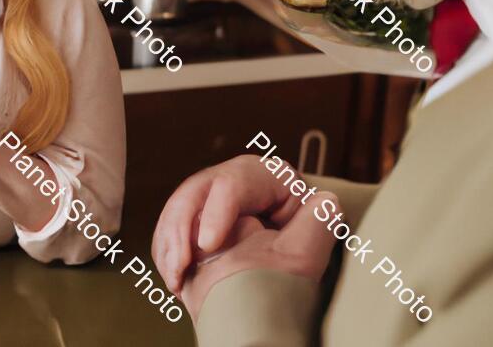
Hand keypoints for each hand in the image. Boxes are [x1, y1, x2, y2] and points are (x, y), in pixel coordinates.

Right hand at [179, 191, 338, 322]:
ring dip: (171, 243)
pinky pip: (167, 228)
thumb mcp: (305, 255)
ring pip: (178, 207)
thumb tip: (326, 200)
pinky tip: (175, 279)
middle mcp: (236, 183)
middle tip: (182, 266)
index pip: (233, 181)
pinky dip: (165, 252)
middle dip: (183, 227)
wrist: (260, 313)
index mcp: (266, 179)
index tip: (209, 245)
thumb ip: (319, 223)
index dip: (217, 210)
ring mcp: (210, 202)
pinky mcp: (191, 224)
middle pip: (197, 189)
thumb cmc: (284, 283)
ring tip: (176, 278)